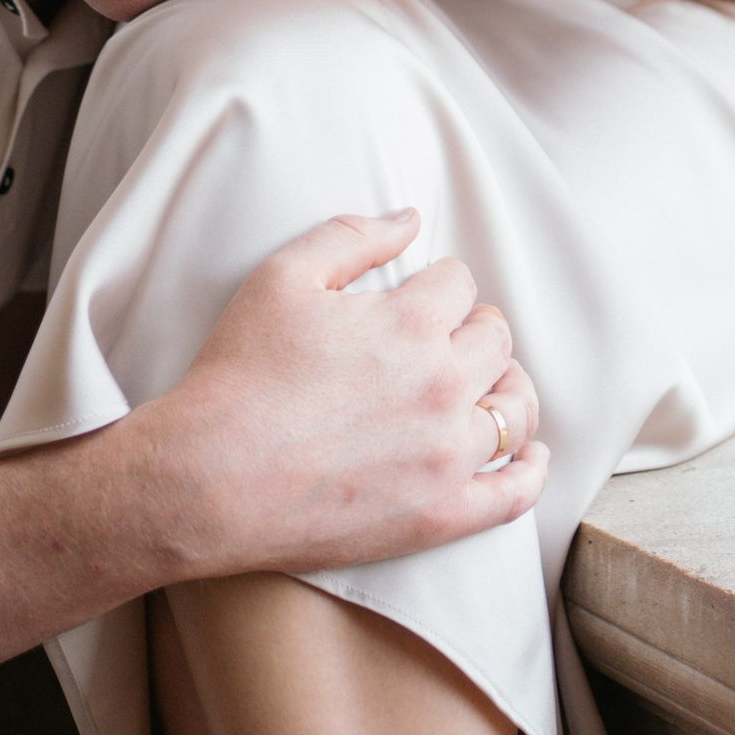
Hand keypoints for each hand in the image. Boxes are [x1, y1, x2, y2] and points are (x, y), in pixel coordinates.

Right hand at [152, 214, 547, 576]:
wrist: (204, 481)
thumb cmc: (236, 375)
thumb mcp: (282, 278)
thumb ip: (352, 236)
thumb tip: (411, 218)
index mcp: (412, 322)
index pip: (461, 284)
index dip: (439, 286)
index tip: (420, 299)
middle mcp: (443, 385)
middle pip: (496, 340)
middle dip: (473, 331)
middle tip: (446, 342)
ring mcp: (447, 456)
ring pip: (515, 408)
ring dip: (506, 390)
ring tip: (487, 390)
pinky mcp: (439, 515)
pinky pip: (514, 492)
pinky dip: (530, 469)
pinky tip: (527, 455)